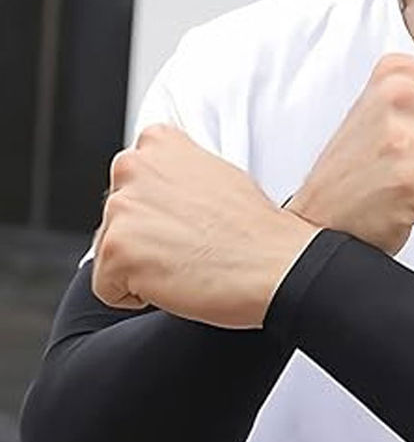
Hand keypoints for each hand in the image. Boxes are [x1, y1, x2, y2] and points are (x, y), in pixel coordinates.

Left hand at [92, 124, 318, 328]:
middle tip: (192, 249)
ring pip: (111, 253)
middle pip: (117, 219)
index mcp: (158, 143)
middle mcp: (133, 167)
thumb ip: (180, 177)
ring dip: (143, 268)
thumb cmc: (260, 233)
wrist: (280, 266)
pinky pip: (107, 288)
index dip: (159, 214)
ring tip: (188, 266)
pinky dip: (135, 298)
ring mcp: (122, 208)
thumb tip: (162, 196)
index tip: (187, 226)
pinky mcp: (117, 251)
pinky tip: (175, 285)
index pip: (130, 185)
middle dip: (146, 240)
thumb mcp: (221, 177)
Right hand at [286, 53, 413, 255]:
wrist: (317, 221)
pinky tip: (406, 206)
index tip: (412, 148)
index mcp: (398, 72)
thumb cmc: (360, 174)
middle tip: (409, 172)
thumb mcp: (395, 118)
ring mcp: (404, 138)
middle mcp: (399, 96)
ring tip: (410, 188)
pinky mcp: (411, 181)